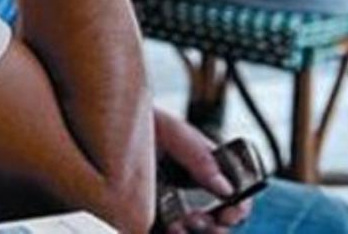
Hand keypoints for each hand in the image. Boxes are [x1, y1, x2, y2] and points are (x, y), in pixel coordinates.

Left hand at [155, 110, 252, 232]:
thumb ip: (201, 158)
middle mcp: (195, 194)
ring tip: (180, 225)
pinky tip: (170, 228)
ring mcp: (175, 207)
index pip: (236, 199)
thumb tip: (226, 188)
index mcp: (209, 173)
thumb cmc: (148, 126)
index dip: (238, 209)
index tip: (231, 212)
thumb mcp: (176, 134)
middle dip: (216, 228)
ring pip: (195, 233)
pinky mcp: (152, 217)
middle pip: (219, 223)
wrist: (109, 125)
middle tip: (200, 219)